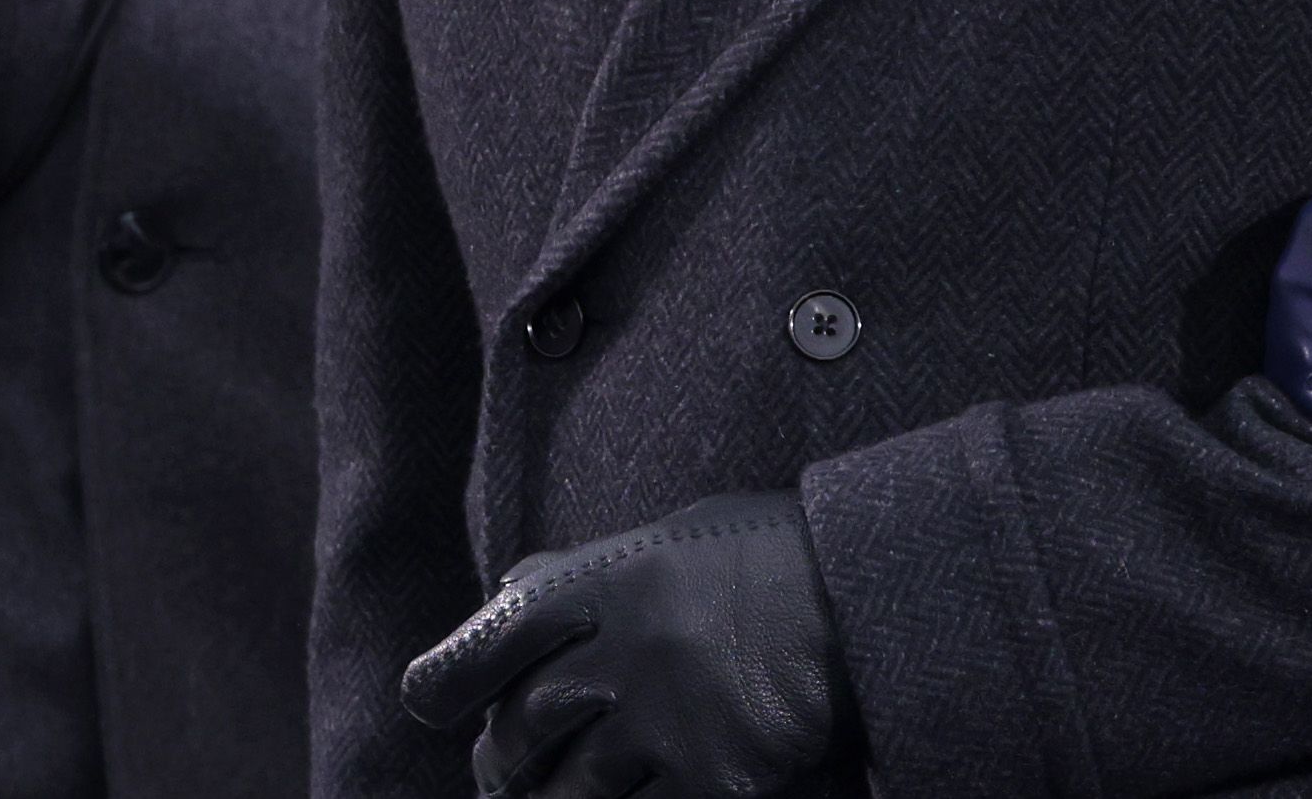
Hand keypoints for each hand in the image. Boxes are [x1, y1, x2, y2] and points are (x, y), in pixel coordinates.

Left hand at [400, 488, 850, 798]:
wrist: (875, 591)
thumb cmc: (771, 556)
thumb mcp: (668, 539)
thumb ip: (585, 570)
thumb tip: (510, 591)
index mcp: (602, 586)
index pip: (480, 649)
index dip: (442, 686)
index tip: (436, 703)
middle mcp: (620, 657)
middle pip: (513, 738)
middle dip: (501, 763)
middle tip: (507, 772)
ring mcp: (665, 724)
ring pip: (568, 797)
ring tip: (567, 793)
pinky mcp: (714, 778)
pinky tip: (644, 792)